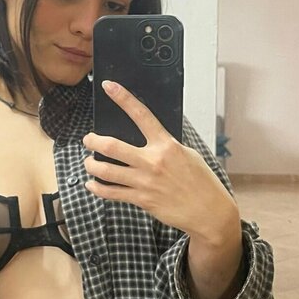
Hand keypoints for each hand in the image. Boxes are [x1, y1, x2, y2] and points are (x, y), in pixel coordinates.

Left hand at [82, 80, 239, 245]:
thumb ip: (166, 145)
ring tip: (88, 162)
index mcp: (166, 145)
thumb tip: (149, 136)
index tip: (109, 87)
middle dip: (93, 140)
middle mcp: (153, 161)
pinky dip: (97, 188)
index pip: (141, 115)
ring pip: (106, 170)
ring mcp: (145, 181)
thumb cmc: (201, 182)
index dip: (123, 98)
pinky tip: (92, 184)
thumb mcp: (188, 155)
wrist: (209, 212)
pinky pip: (111, 193)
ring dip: (91, 164)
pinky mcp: (142, 199)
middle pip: (112, 146)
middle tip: (88, 139)